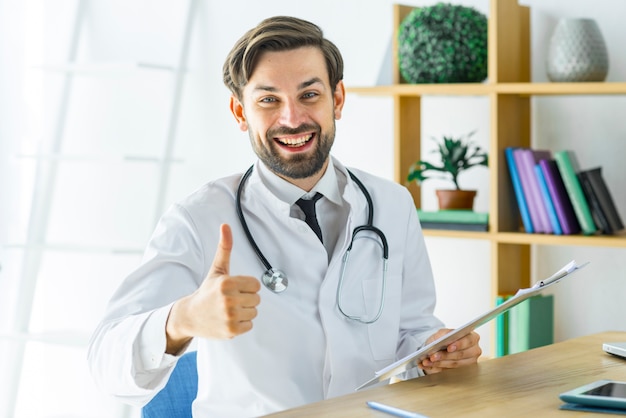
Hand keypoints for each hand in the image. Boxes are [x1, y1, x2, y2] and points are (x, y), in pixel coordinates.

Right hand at [165, 223, 260, 352]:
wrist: (190, 316)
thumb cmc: (207, 291)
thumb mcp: (217, 269)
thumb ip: (225, 247)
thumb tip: (225, 225)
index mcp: (227, 283)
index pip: (256, 285)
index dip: (247, 286)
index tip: (234, 289)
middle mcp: (228, 300)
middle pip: (257, 299)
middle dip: (246, 299)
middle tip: (230, 300)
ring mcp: (230, 316)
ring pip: (254, 312)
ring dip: (244, 312)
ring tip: (228, 310)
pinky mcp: (231, 331)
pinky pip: (250, 325)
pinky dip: (242, 324)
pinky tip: (228, 320)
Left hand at [418, 329, 481, 373]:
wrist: (439, 346)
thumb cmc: (444, 338)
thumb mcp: (443, 332)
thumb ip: (445, 334)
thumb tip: (445, 338)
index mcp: (472, 338)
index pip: (468, 341)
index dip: (459, 344)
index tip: (449, 347)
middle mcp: (474, 350)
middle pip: (461, 355)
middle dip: (445, 356)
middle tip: (433, 356)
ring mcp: (469, 362)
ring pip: (454, 364)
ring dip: (440, 363)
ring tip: (428, 361)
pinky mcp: (462, 370)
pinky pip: (449, 370)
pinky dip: (437, 367)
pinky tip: (428, 365)